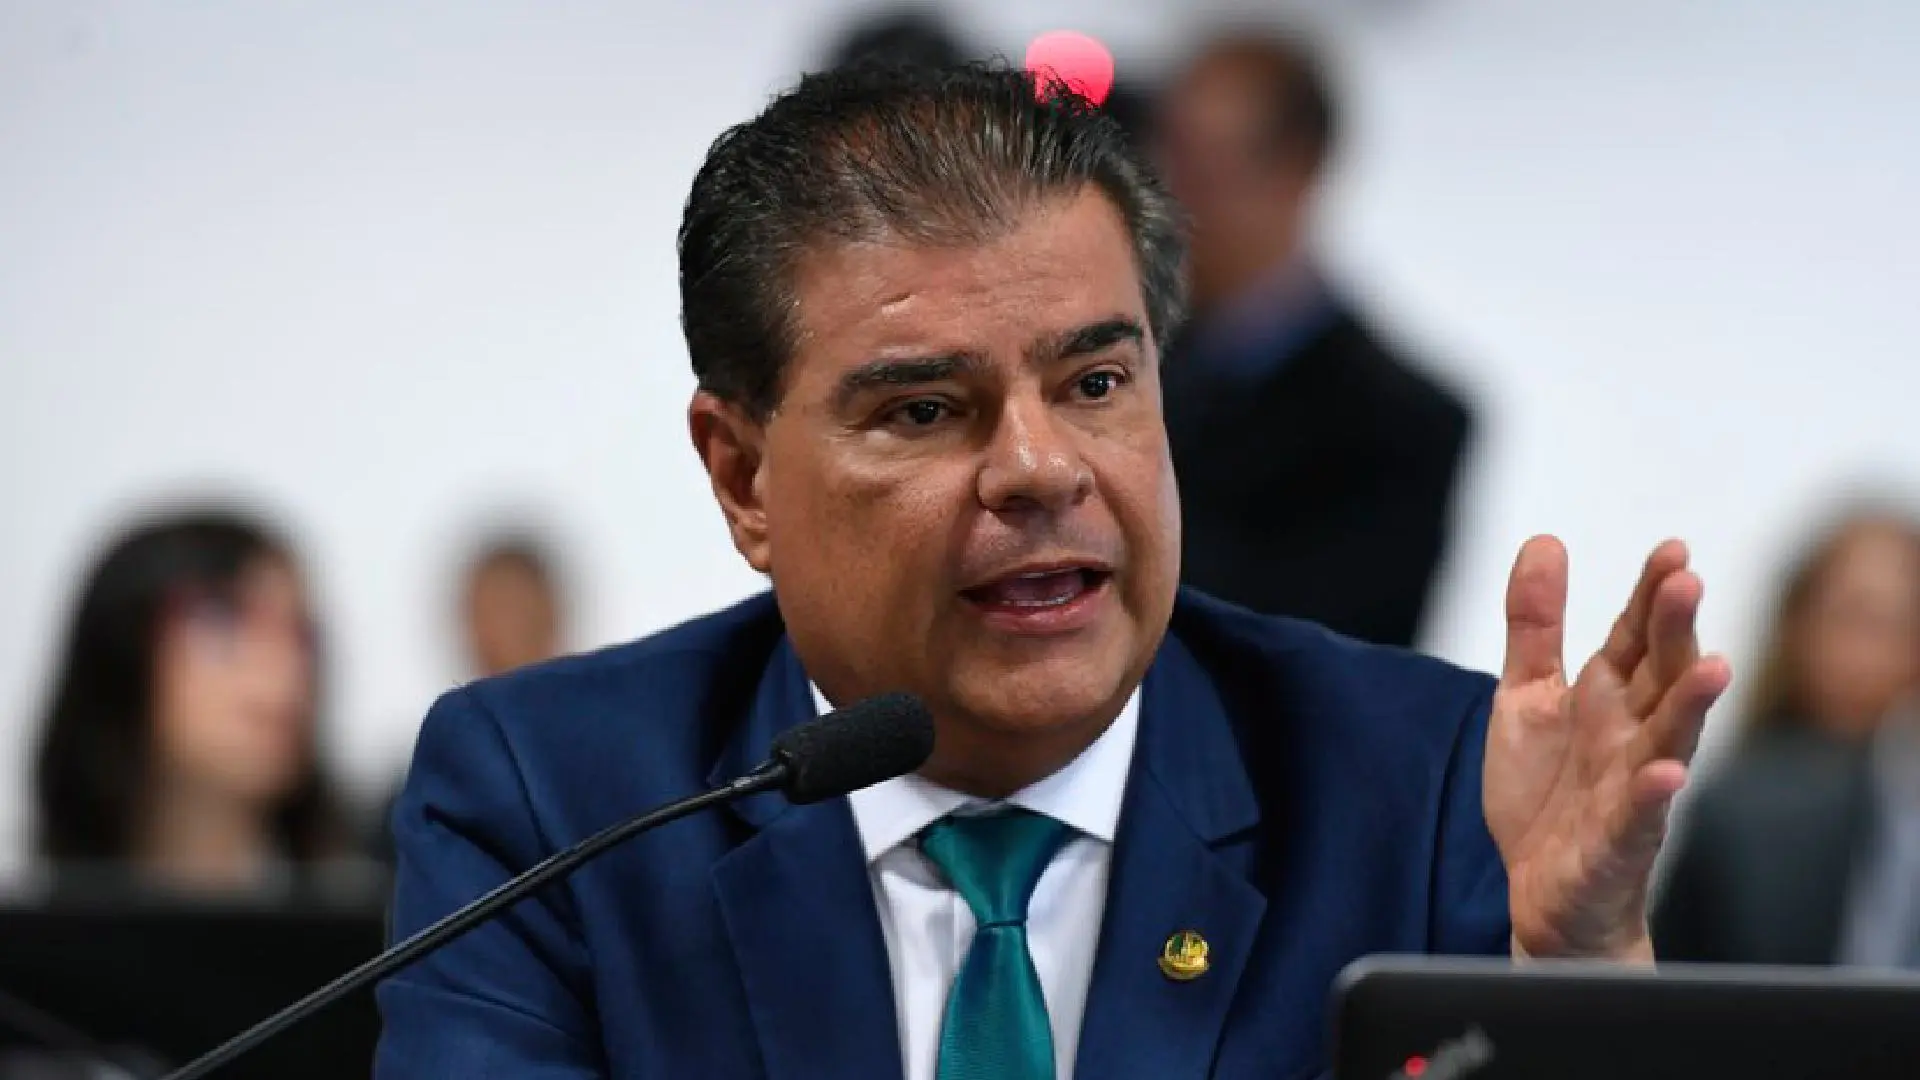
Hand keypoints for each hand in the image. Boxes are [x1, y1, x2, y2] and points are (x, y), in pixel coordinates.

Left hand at [1484, 536, 1731, 961]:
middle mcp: (1631, 735)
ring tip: (1716, 665)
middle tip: (1688, 580)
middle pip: (1662, 675)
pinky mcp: (1618, 842)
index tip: (1672, 550)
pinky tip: (1667, 773)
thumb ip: (1536, 626)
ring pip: (1671, 740)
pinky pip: (1641, 817)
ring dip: (1692, 704)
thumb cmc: (1549, 793)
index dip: (1653, 595)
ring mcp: (1632, 788)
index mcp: (1608, 698)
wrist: (1546, 892)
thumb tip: (1545, 541)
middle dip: (1676, 630)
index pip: (1638, 636)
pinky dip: (1654, 794)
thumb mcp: (1527, 697)